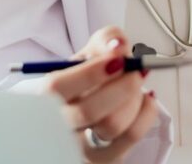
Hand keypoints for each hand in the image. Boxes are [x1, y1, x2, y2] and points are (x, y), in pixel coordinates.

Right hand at [43, 26, 158, 162]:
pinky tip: (145, 98)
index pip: (57, 88)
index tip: (117, 57)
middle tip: (134, 69)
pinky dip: (147, 110)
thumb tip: (117, 45)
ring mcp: (81, 147)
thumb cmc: (88, 79)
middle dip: (121, 83)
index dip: (90, 71)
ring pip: (113, 124)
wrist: (90, 105)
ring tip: (134, 83)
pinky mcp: (105, 158)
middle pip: (89, 110)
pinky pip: (132, 135)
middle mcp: (58, 126)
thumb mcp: (89, 53)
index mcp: (44, 97)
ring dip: (134, 96)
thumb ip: (104, 40)